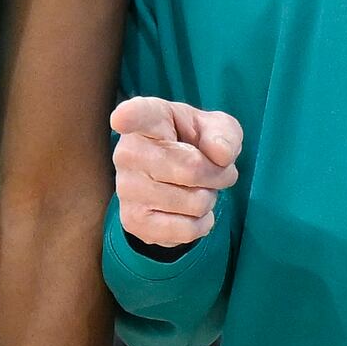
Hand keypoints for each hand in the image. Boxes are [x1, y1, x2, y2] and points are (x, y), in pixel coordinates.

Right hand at [111, 97, 242, 247]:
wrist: (172, 177)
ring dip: (209, 199)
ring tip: (197, 189)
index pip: (138, 115)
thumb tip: (221, 155)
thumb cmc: (194, 143)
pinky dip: (200, 224)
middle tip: (214, 171)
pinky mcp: (132, 221)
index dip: (130, 117)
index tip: (121, 118)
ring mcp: (126, 189)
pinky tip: (189, 211)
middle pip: (192, 169)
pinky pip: (186, 231)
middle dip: (218, 174)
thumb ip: (225, 134)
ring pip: (194, 203)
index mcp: (149, 119)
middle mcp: (128, 152)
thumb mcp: (216, 128)